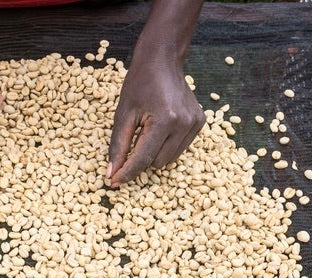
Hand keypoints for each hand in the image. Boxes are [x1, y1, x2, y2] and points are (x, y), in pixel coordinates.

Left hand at [107, 59, 204, 185]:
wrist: (163, 60)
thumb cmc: (139, 83)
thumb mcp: (123, 114)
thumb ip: (118, 146)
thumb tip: (112, 173)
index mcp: (164, 120)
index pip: (143, 159)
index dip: (127, 172)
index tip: (114, 182)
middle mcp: (184, 124)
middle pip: (156, 163)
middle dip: (141, 159)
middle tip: (133, 139)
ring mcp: (194, 123)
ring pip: (168, 160)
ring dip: (154, 154)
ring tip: (147, 131)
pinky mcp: (199, 123)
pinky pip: (178, 150)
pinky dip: (165, 147)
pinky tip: (160, 128)